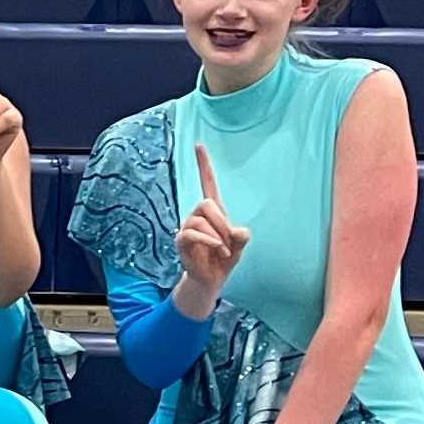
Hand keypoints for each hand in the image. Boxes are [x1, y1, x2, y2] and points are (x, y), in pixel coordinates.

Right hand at [175, 142, 250, 316]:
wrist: (211, 279)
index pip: (207, 182)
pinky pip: (192, 233)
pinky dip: (209, 241)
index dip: (203, 164)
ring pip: (200, 220)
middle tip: (228, 240)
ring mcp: (187, 227)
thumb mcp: (240, 245)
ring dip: (217, 236)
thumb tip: (236, 231)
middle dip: (221, 221)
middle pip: (206, 203)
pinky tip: (217, 251)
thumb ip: (242, 236)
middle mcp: (197, 215)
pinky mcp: (181, 240)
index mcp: (213, 211)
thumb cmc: (224, 258)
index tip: (199, 145)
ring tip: (223, 251)